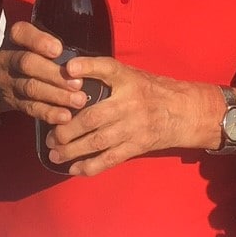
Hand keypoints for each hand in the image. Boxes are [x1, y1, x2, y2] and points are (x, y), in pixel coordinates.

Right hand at [0, 20, 95, 127]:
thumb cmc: (21, 53)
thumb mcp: (27, 40)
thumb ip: (47, 42)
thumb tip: (81, 53)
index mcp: (14, 38)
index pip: (21, 33)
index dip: (39, 41)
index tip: (58, 49)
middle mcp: (7, 58)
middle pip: (28, 64)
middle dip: (54, 74)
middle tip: (78, 83)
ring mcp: (8, 81)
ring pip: (31, 88)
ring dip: (57, 95)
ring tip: (79, 100)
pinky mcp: (12, 101)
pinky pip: (30, 108)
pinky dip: (49, 113)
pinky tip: (65, 116)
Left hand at [42, 57, 214, 176]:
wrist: (185, 112)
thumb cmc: (152, 91)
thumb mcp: (132, 76)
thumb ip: (106, 78)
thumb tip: (69, 78)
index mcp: (128, 79)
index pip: (107, 68)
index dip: (87, 67)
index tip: (67, 69)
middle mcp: (130, 102)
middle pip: (92, 116)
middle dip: (67, 129)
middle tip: (50, 135)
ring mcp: (134, 126)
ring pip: (97, 141)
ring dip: (72, 150)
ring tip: (55, 154)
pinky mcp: (138, 145)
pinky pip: (110, 159)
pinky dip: (90, 166)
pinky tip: (75, 169)